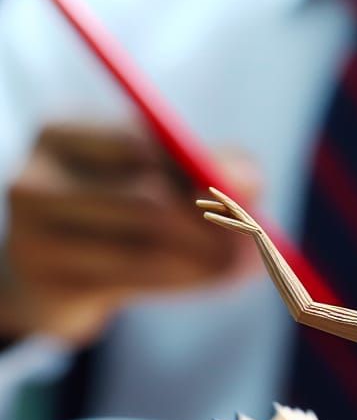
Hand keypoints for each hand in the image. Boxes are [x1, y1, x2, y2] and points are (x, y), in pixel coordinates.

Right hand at [0, 123, 261, 346]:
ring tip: (244, 263)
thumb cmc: (116, 218)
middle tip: (258, 241)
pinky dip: (188, 280)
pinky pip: (137, 282)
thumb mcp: (156, 179)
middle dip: (216, 223)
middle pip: (147, 199)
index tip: (254, 193)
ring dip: (209, 259)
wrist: (48, 282)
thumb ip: (208, 167)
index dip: (205, 170)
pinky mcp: (50, 285)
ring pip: (148, 248)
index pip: (141, 143)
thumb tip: (250, 182)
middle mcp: (37, 178)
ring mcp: (34, 236)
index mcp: (62, 134)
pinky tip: (214, 278)